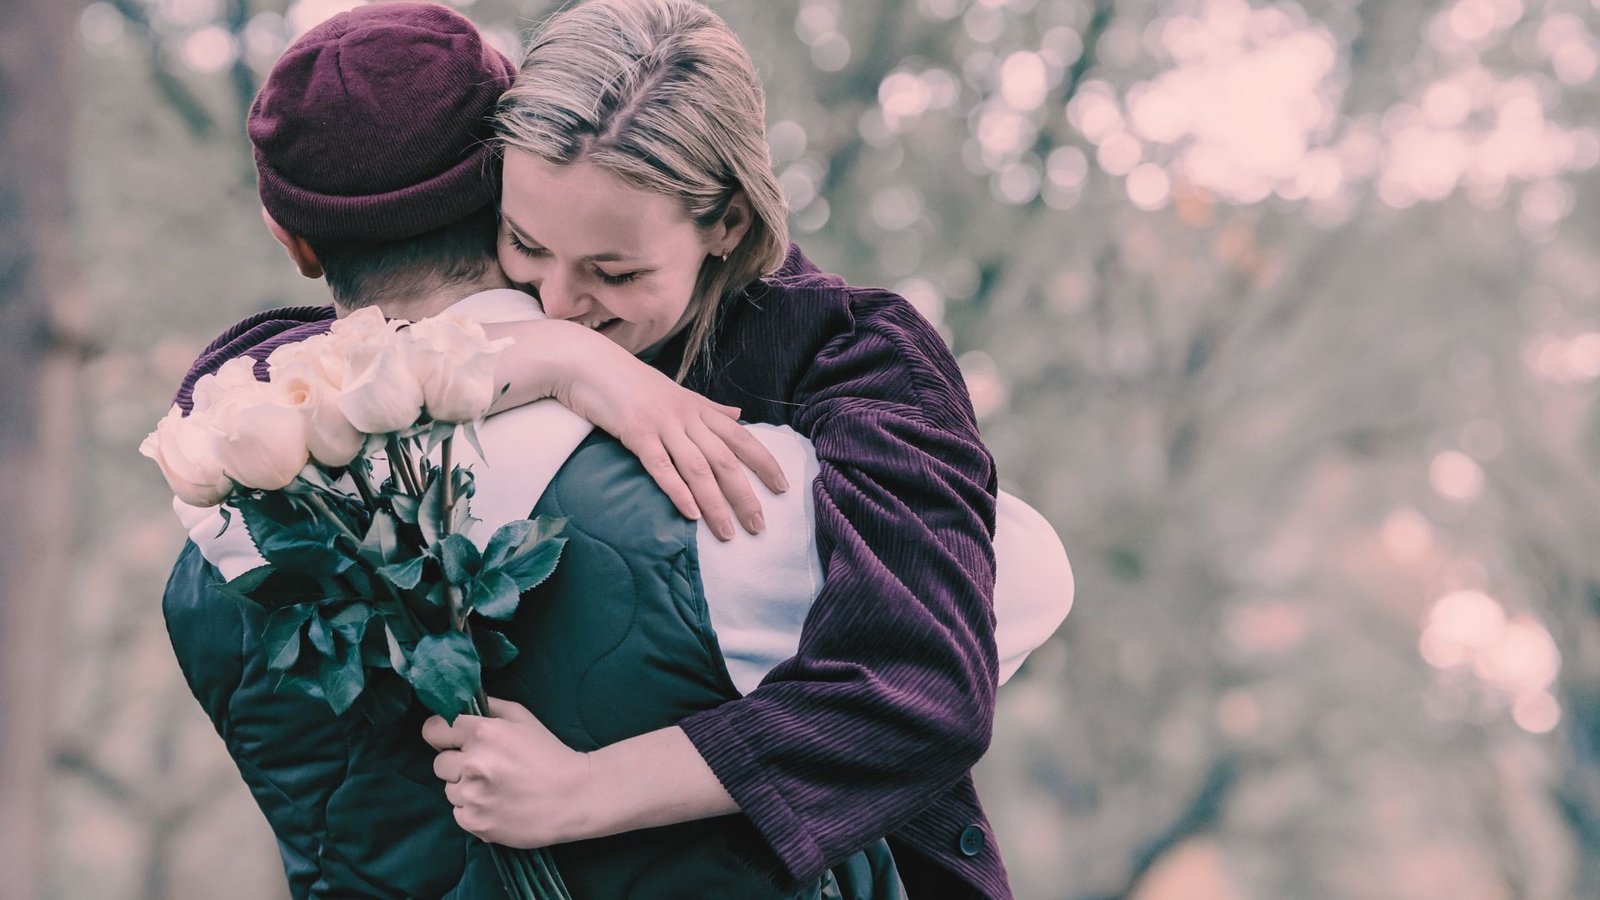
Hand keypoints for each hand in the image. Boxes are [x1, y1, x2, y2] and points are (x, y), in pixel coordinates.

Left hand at [422, 697, 590, 848]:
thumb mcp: (523, 718)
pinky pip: (458, 813)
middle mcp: (473, 763)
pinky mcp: (475, 822)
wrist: (574, 797)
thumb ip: (490, 706)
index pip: (433, 729)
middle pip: (439, 763)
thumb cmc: (549, 754)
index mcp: (483, 732)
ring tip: (496, 789)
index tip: (453, 740)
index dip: (442, 734)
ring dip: (466, 789)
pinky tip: (497, 805)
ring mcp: (473, 796)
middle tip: (485, 767)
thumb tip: (461, 703)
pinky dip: (473, 810)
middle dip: (457, 764)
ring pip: (449, 790)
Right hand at [486, 320, 789, 540]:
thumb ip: (709, 408)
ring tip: (728, 533)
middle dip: (745, 495)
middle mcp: (686, 416)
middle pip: (725, 460)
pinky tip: (691, 514)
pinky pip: (661, 466)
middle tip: (759, 526)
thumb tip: (739, 415)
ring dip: (715, 504)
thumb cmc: (630, 380)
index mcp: (698, 408)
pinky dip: (678, 490)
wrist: (587, 362)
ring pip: (698, 469)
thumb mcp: (676, 392)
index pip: (742, 438)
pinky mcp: (635, 433)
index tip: (783, 487)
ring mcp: (661, 424)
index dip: (764, 462)